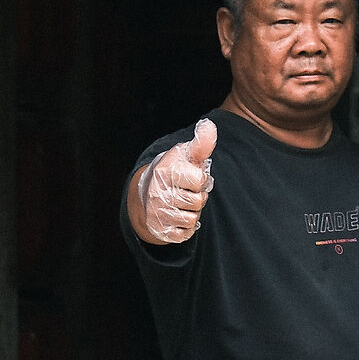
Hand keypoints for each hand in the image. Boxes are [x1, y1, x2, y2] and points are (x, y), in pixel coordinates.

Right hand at [135, 119, 216, 243]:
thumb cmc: (174, 171)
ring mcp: (158, 212)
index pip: (199, 180)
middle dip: (198, 197)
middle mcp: (159, 193)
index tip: (193, 177)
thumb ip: (200, 143)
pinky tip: (179, 216)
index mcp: (166, 172)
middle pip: (198, 201)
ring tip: (184, 203)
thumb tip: (209, 126)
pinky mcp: (160, 229)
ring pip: (192, 218)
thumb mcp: (186, 154)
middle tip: (188, 191)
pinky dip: (187, 226)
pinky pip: (185, 233)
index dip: (201, 179)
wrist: (148, 192)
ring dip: (193, 212)